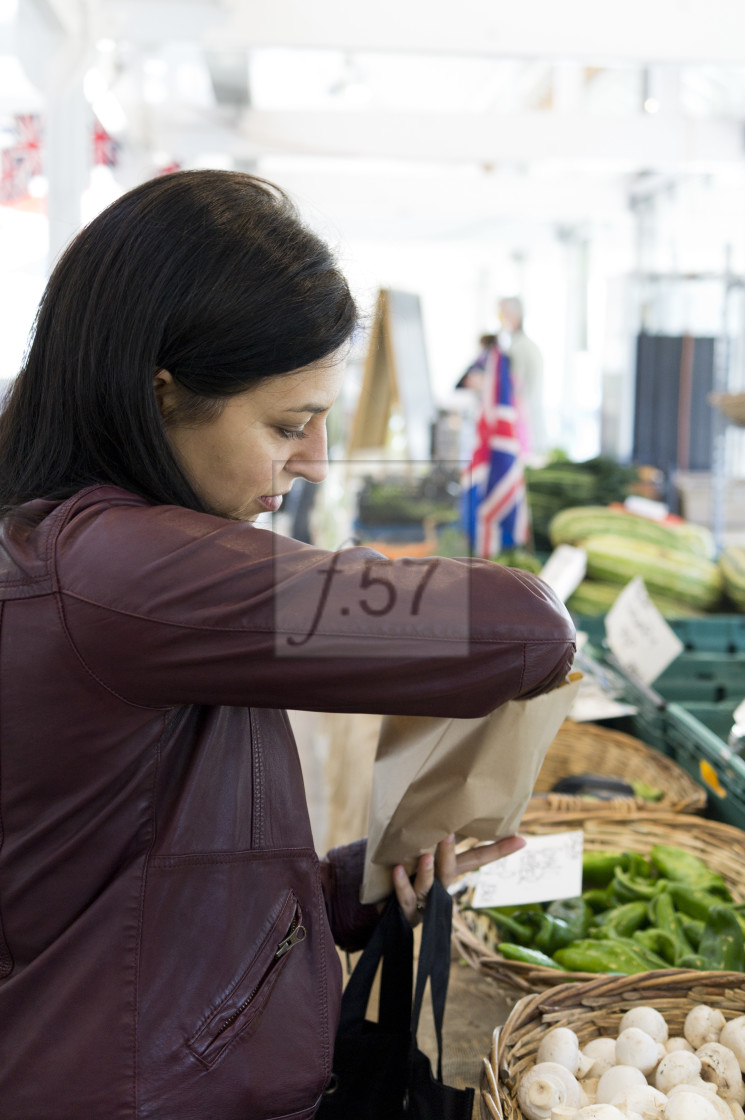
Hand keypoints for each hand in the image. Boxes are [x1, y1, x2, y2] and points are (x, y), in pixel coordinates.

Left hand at [392, 833, 525, 925]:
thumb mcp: (421, 852)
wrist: (384, 910)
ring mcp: (425, 900)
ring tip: (426, 856)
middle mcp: (441, 885)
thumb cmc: (405, 873)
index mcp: (449, 869)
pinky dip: (402, 885)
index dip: (499, 850)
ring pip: (429, 886)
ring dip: (427, 872)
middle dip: (451, 854)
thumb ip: (432, 836)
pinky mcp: (407, 911)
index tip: (521, 840)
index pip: (478, 858)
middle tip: (448, 833)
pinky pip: (406, 898)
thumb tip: (440, 805)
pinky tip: (398, 871)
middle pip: (452, 870)